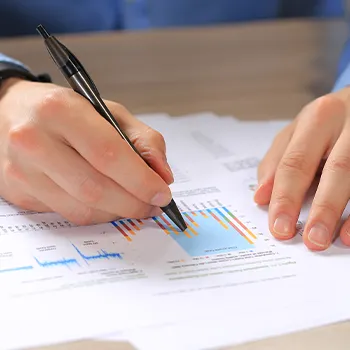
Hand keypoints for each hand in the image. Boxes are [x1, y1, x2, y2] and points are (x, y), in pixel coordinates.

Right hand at [0, 78, 173, 224]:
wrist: (9, 113)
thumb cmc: (65, 111)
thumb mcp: (108, 111)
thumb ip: (144, 140)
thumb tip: (163, 176)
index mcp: (60, 110)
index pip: (109, 154)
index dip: (141, 180)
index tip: (163, 194)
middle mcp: (34, 140)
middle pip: (96, 188)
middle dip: (134, 203)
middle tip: (153, 204)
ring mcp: (22, 171)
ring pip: (82, 209)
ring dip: (117, 212)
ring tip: (133, 203)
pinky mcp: (18, 193)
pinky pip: (68, 214)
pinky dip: (96, 213)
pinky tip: (107, 202)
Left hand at [254, 87, 349, 250]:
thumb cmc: (328, 121)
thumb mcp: (300, 131)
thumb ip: (277, 160)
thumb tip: (260, 196)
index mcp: (318, 118)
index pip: (295, 163)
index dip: (285, 197)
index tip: (278, 226)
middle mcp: (349, 123)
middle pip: (335, 169)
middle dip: (321, 208)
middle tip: (309, 240)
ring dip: (342, 210)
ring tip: (329, 239)